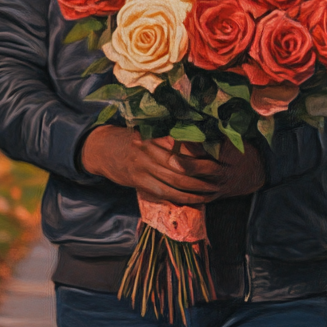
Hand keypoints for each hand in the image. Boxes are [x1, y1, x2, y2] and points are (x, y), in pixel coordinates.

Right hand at [80, 129, 264, 204]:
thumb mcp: (150, 127)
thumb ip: (171, 132)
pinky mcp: (140, 183)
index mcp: (153, 134)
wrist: (103, 149)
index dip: (202, 151)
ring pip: (175, 183)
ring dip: (198, 189)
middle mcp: (147, 151)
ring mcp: (142, 168)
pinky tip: (199, 199)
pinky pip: (166, 194)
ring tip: (215, 190)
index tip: (220, 154)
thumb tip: (203, 132)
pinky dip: (184, 199)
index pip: (182, 144)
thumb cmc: (133, 136)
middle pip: (181, 166)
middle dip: (204, 172)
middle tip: (223, 174)